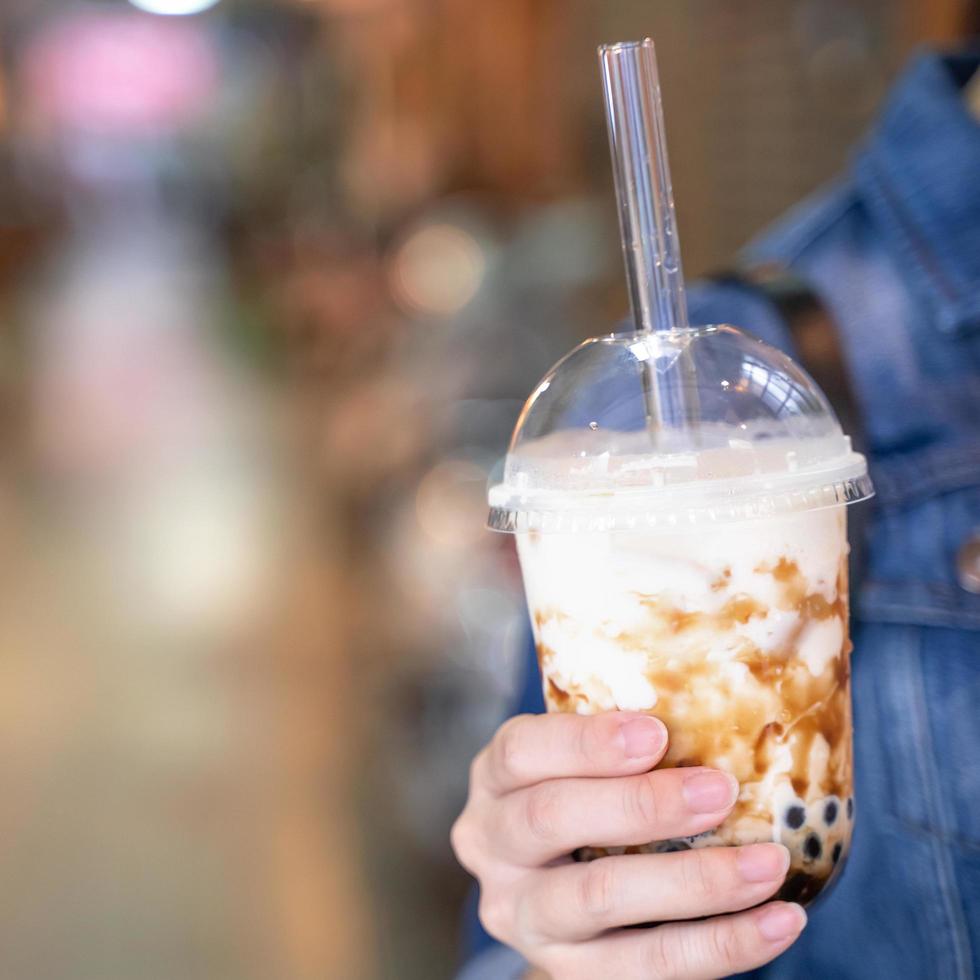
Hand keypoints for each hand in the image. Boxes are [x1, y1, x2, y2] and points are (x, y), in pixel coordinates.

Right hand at [451, 712, 805, 978]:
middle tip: (720, 790)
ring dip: (694, 881)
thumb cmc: (586, 795)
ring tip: (768, 863)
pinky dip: (722, 945)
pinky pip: (648, 965)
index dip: (585, 742)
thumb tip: (730, 703)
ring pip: (599, 899)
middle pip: (551, 820)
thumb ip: (623, 738)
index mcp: (494, 781)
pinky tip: (779, 921)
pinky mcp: (569, 973)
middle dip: (641, 804)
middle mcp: (492, 849)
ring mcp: (527, 919)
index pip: (520, 752)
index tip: (658, 732)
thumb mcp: (578, 762)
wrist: (561, 891)